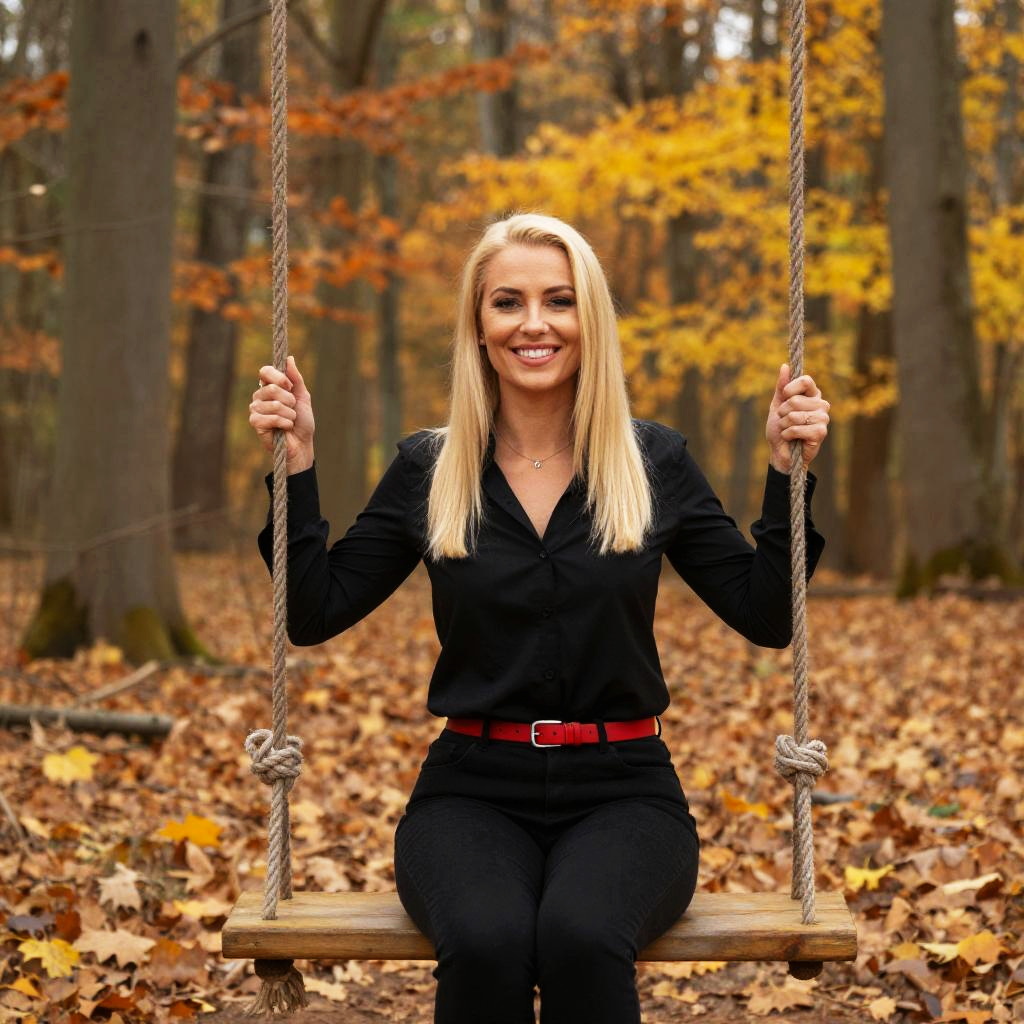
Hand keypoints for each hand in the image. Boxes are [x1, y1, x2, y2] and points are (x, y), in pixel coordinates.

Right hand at [249, 356, 314, 471]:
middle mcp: (260, 395)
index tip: (290, 386)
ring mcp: (256, 409)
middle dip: (290, 401)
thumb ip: (296, 379)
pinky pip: (271, 417)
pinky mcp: (255, 422)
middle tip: (293, 409)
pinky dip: (284, 423)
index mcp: (270, 386)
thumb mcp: (303, 397)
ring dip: (289, 414)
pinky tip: (285, 428)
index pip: (265, 371)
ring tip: (290, 420)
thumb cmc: (302, 421)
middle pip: (272, 388)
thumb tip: (289, 359)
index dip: (279, 377)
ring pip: (274, 404)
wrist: (302, 444)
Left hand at [765, 363, 829, 473]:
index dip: (791, 388)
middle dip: (782, 412)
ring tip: (788, 430)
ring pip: (795, 415)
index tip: (784, 396)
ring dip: (784, 424)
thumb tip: (785, 366)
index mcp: (812, 395)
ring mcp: (823, 418)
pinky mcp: (821, 432)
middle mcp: (821, 404)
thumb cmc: (780, 428)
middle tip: (784, 420)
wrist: (780, 451)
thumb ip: (781, 387)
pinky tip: (792, 438)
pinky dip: (789, 434)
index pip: (806, 380)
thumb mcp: (777, 405)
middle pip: (796, 400)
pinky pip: (798, 428)